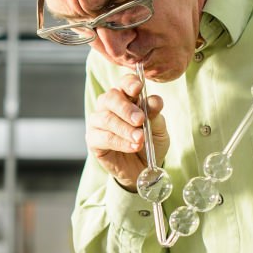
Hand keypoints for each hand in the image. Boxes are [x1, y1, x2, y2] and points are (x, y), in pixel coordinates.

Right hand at [85, 72, 169, 190]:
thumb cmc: (150, 143)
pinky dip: (120, 142)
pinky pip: (104, 137)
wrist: (143, 168)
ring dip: (125, 129)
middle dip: (126, 108)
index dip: (130, 83)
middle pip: (111, 98)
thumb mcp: (159, 129)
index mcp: (127, 96)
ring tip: (140, 139)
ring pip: (107, 118)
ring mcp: (98, 121)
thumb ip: (155, 115)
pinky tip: (133, 146)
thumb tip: (154, 101)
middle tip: (140, 120)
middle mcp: (109, 105)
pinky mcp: (93, 139)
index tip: (138, 88)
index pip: (125, 83)